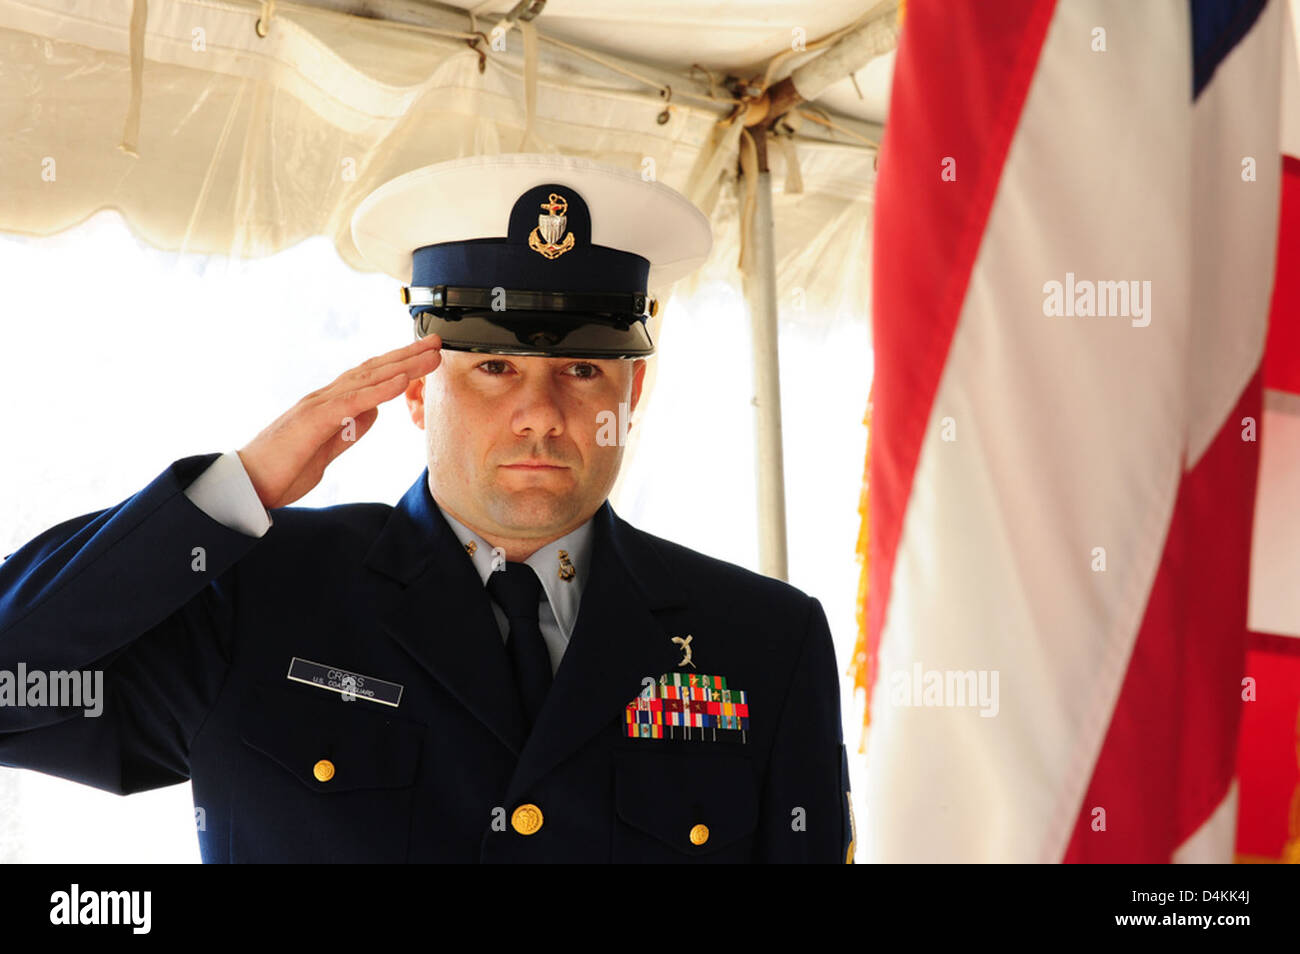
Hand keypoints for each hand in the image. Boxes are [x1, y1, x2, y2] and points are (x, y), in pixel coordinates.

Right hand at [237, 335, 441, 508]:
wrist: (246, 485)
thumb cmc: (282, 470)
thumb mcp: (327, 450)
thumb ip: (349, 430)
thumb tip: (373, 412)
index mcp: (328, 406)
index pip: (368, 378)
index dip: (398, 365)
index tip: (425, 357)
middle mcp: (324, 398)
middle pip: (372, 370)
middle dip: (407, 356)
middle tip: (437, 343)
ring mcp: (318, 406)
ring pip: (367, 379)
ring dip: (402, 365)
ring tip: (430, 355)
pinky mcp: (313, 421)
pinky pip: (352, 402)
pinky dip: (379, 389)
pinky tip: (401, 379)